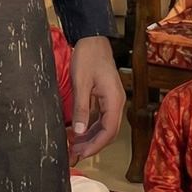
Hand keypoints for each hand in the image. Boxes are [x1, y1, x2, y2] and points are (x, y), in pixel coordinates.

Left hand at [69, 35, 124, 160]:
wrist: (92, 39)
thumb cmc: (88, 57)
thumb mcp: (81, 83)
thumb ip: (80, 108)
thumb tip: (78, 132)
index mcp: (114, 99)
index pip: (109, 130)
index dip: (96, 145)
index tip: (82, 153)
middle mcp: (116, 102)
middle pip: (109, 131)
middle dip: (93, 144)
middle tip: (75, 152)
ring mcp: (112, 100)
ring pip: (105, 126)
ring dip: (91, 136)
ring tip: (75, 144)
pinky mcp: (106, 97)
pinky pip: (100, 117)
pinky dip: (90, 126)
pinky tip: (79, 131)